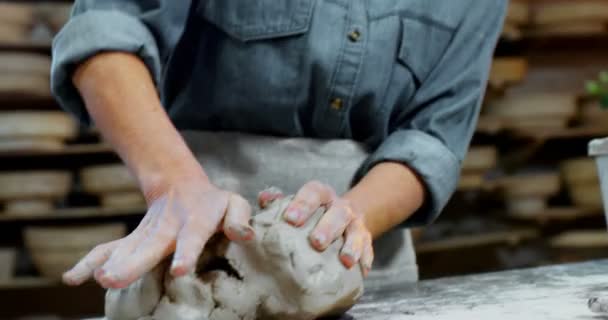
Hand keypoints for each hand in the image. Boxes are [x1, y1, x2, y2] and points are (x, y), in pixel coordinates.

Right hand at [63, 174, 254, 288]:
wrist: (181, 187)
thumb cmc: (214, 204)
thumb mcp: (234, 204)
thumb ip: (240, 218)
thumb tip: (245, 235)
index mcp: (196, 221)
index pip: (192, 237)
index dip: (186, 253)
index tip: (179, 270)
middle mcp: (167, 229)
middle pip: (150, 247)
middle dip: (133, 264)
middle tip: (112, 279)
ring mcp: (146, 235)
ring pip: (126, 249)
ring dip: (111, 264)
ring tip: (97, 279)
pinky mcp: (132, 241)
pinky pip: (108, 250)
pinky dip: (90, 261)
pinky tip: (72, 278)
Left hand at [258, 182, 373, 275]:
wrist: (344, 214)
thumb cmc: (311, 213)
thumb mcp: (295, 203)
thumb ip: (278, 202)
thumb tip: (264, 200)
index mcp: (321, 194)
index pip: (313, 192)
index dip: (302, 204)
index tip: (290, 219)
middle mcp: (340, 206)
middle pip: (338, 212)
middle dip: (328, 227)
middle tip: (316, 242)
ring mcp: (355, 222)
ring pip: (356, 231)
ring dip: (351, 245)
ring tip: (345, 260)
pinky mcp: (366, 239)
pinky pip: (368, 248)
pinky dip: (365, 258)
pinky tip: (361, 270)